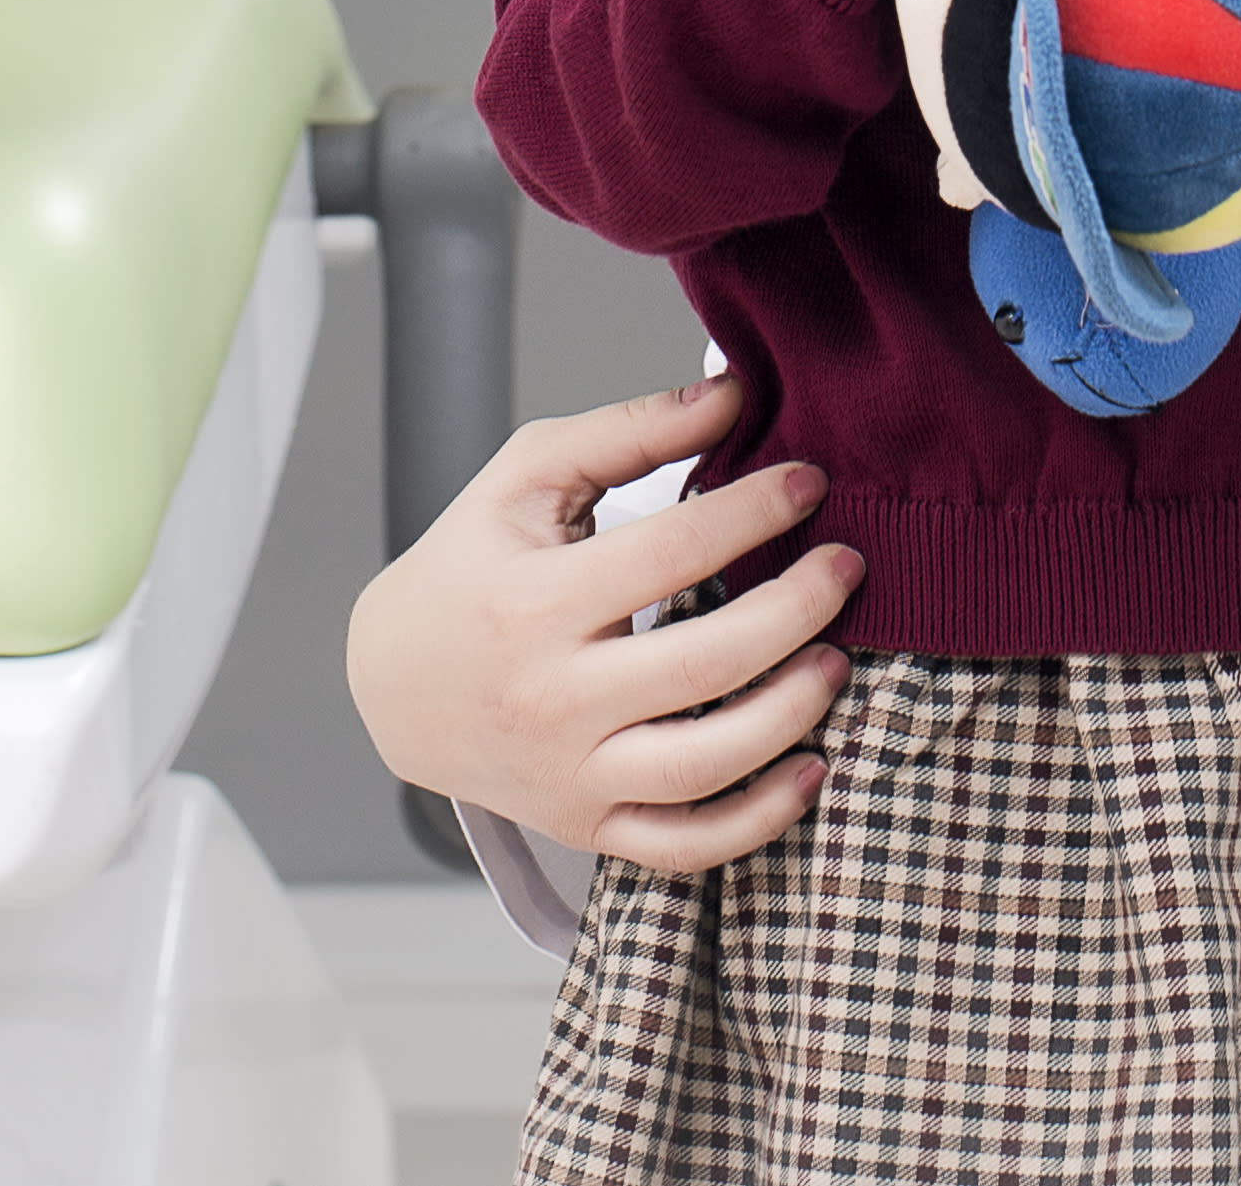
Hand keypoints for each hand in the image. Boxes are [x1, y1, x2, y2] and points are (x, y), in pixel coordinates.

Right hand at [343, 373, 862, 871]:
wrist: (392, 683)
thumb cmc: (468, 568)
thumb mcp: (526, 478)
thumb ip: (629, 432)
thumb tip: (730, 395)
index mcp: (532, 603)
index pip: (671, 551)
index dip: (755, 511)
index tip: (809, 482)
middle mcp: (551, 698)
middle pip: (701, 665)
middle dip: (795, 611)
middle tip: (847, 567)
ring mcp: (569, 773)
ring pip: (703, 766)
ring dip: (790, 715)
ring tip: (834, 660)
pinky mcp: (586, 824)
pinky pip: (685, 845)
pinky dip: (758, 821)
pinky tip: (810, 768)